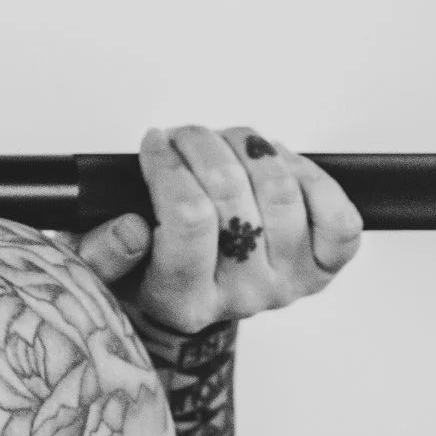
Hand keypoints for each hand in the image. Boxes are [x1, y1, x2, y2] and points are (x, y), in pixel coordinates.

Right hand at [72, 125, 360, 337]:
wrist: (192, 298)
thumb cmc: (145, 272)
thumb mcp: (97, 267)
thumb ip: (98, 249)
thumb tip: (132, 225)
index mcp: (183, 301)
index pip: (188, 223)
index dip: (169, 167)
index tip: (154, 142)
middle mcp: (242, 297)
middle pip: (234, 200)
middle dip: (202, 145)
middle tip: (184, 134)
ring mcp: (288, 283)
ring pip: (281, 195)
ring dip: (250, 148)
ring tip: (225, 142)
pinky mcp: (321, 267)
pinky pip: (338, 218)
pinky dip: (310, 177)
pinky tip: (276, 165)